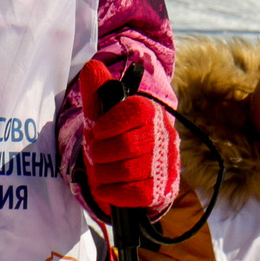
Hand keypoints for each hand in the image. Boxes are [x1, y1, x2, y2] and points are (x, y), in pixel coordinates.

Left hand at [79, 57, 179, 212]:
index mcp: (150, 113)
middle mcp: (164, 136)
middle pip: (128, 145)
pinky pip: (138, 194)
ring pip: (130, 171)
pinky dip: (114, 192)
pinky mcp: (163, 190)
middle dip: (101, 152)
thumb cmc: (113, 139)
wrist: (127, 174)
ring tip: (98, 171)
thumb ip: (96, 92)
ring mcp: (166, 165)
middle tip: (93, 154)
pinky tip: (105, 187)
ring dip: (103, 173)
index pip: (137, 110)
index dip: (111, 122)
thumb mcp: (102, 115)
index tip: (96, 130)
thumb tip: (92, 67)